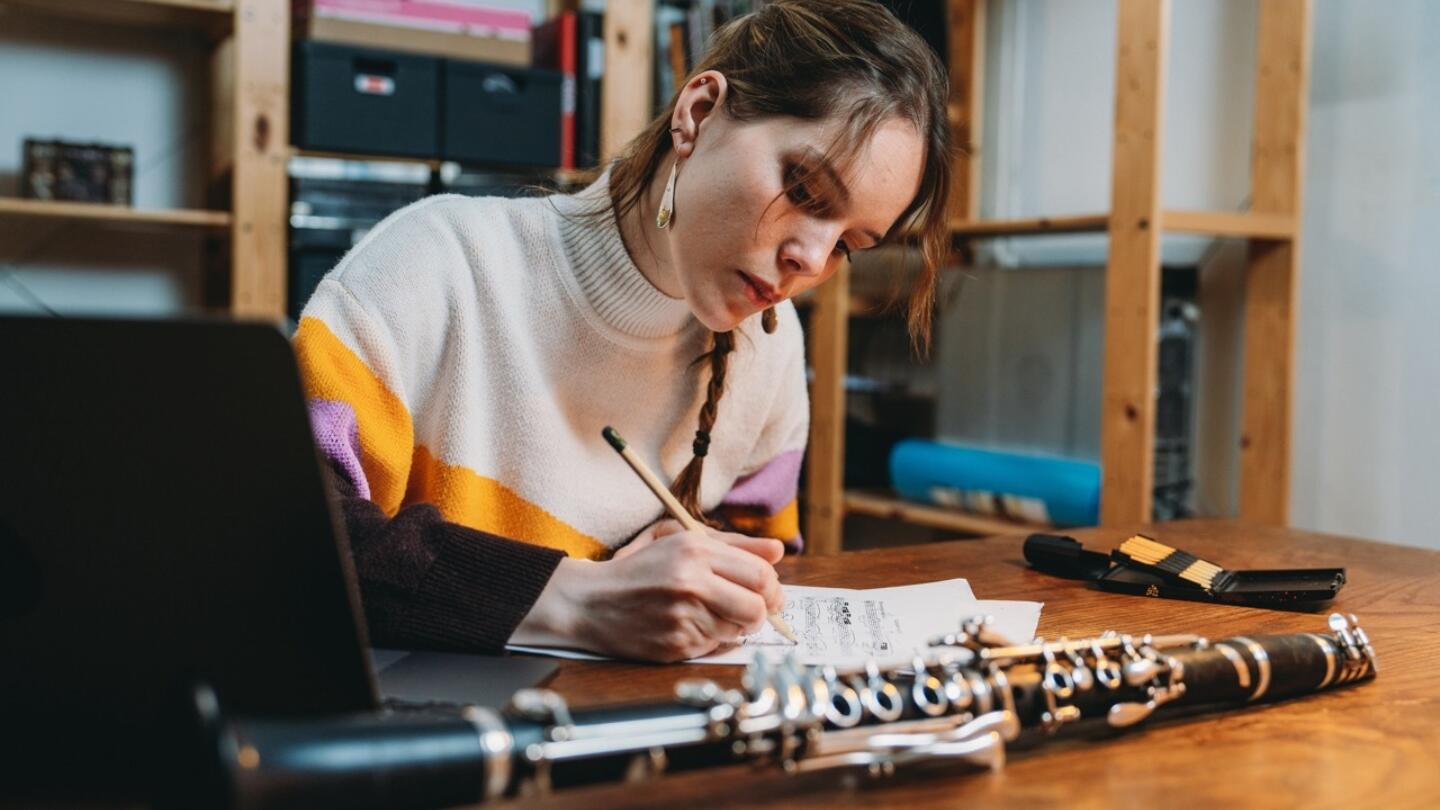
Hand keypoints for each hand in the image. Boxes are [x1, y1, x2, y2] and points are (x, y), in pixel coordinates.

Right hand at [517, 526, 783, 661]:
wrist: (592, 601)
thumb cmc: (641, 567)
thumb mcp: (681, 540)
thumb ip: (733, 545)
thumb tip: (777, 551)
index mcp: (695, 551)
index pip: (760, 575)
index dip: (772, 587)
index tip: (769, 592)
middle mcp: (691, 583)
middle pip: (757, 608)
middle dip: (762, 612)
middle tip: (753, 609)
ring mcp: (683, 617)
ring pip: (738, 630)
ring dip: (734, 625)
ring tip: (712, 613)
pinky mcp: (676, 645)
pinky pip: (715, 646)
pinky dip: (712, 638)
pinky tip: (692, 625)